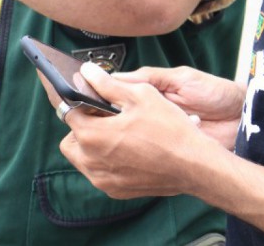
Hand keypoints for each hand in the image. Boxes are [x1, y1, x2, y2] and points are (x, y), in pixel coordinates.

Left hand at [60, 64, 227, 198]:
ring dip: (91, 146)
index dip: (79, 103)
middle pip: (70, 140)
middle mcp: (91, 162)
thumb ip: (107, 84)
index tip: (90, 100)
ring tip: (115, 134)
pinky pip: (99, 173)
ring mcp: (103, 180)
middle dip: (81, 127)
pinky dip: (105, 162)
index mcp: (92, 135)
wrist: (194, 166)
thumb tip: (87, 71)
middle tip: (103, 118)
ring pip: (83, 159)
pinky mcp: (116, 190)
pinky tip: (126, 151)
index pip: (68, 113)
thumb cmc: (169, 129)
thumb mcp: (139, 95)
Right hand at [108, 65, 243, 149]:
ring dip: (140, 132)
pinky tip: (154, 146)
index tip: (89, 96)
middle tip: (116, 119)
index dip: (105, 93)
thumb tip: (118, 76)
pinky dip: (154, 146)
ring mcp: (160, 129)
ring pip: (136, 132)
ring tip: (139, 133)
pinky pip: (153, 146)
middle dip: (121, 117)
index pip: (121, 89)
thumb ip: (152, 77)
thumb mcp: (183, 78)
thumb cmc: (216, 93)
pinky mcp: (169, 146)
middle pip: (124, 114)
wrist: (242, 119)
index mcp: (153, 90)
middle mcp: (153, 110)